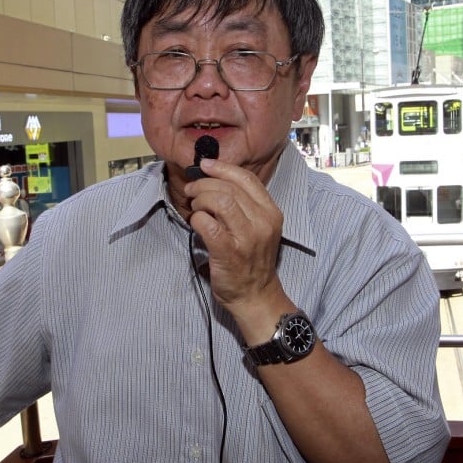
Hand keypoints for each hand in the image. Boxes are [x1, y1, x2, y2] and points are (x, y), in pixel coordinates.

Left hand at [183, 158, 287, 313]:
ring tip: (194, 207)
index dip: (222, 168)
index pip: (246, 178)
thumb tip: (215, 180)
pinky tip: (196, 223)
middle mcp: (263, 222)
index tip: (204, 166)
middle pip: (229, 187)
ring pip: (219, 200)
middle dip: (203, 185)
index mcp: (271, 212)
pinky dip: (196, 219)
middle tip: (192, 192)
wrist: (256, 296)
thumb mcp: (258, 228)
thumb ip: (244, 205)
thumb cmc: (252, 261)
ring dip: (200, 199)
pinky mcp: (229, 252)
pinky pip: (207, 224)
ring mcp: (247, 237)